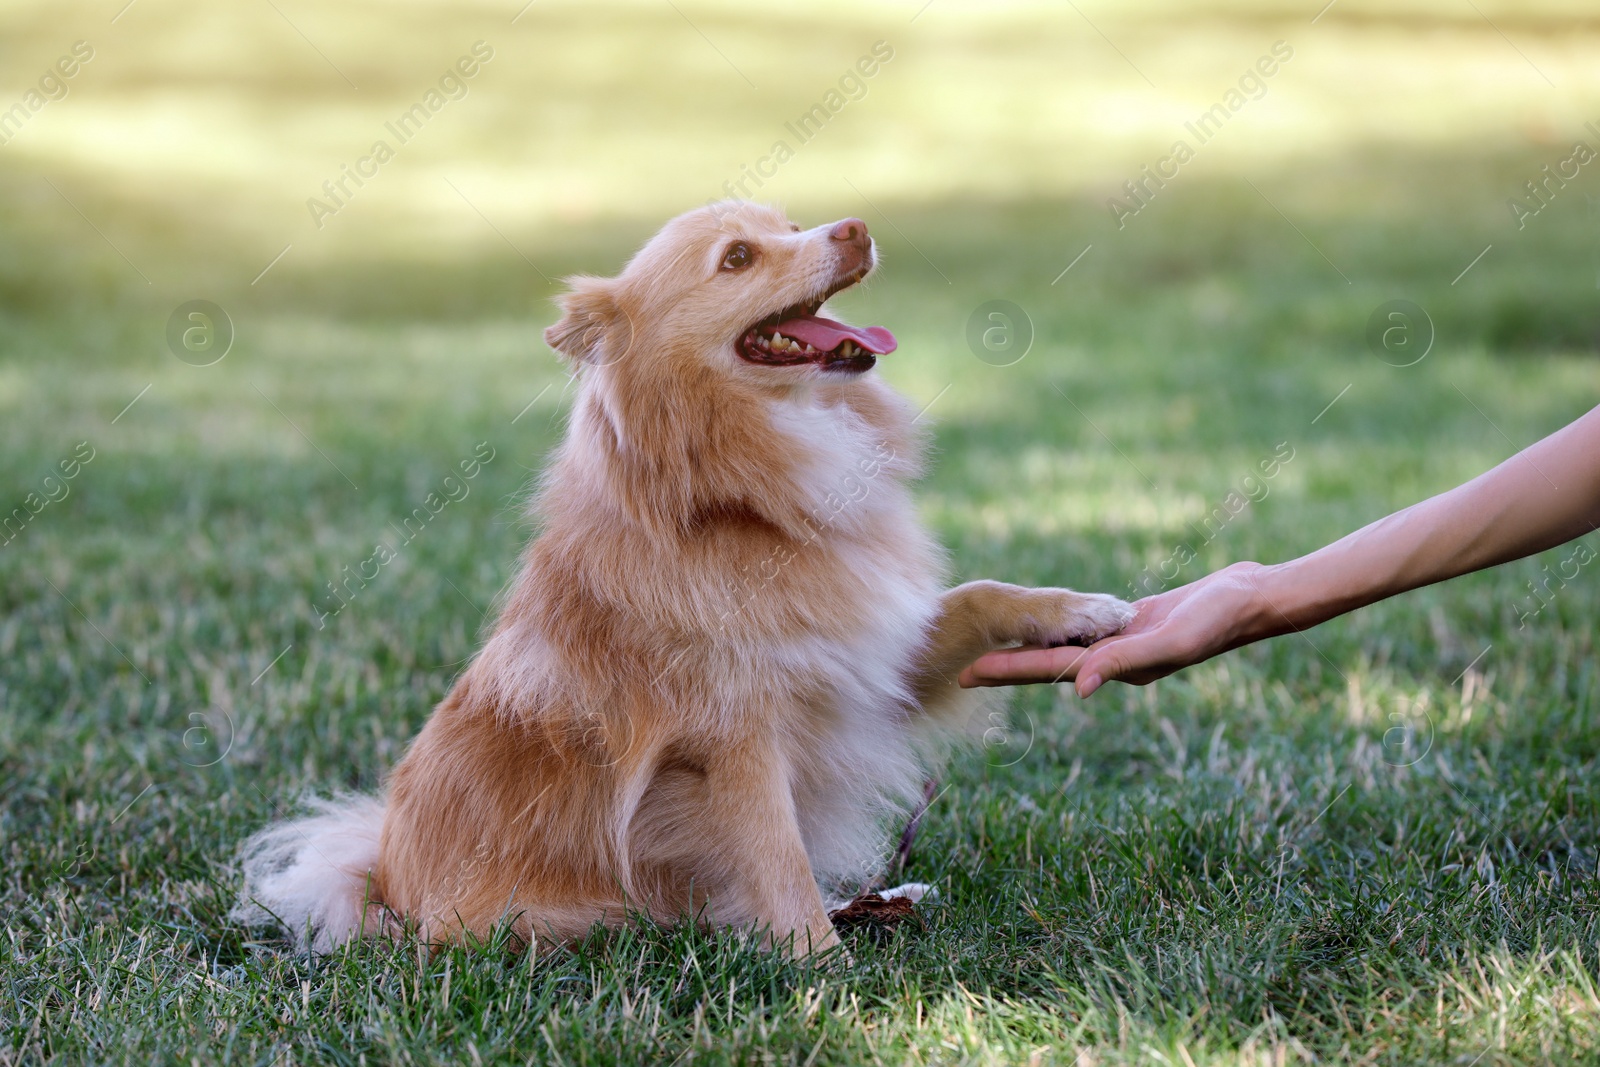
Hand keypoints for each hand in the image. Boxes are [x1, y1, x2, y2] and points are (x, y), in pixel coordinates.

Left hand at [958, 562, 1270, 696]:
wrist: (1254, 599)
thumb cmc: (1217, 620)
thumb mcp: (1167, 639)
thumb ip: (1123, 660)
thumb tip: (1079, 688)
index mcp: (1119, 667)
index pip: (1050, 670)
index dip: (1008, 671)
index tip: (967, 673)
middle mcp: (1117, 660)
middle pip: (1049, 662)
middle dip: (1008, 664)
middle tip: (964, 666)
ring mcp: (1126, 641)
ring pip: (1067, 644)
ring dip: (1033, 646)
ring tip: (998, 645)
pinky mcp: (1137, 620)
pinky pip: (1091, 627)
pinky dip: (1067, 626)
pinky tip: (1050, 623)